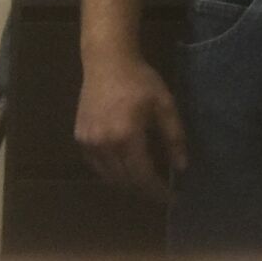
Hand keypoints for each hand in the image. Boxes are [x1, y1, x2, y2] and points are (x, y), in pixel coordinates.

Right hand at [74, 57, 187, 204]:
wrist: (107, 62)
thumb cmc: (140, 80)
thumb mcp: (164, 104)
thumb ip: (174, 137)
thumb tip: (181, 168)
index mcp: (126, 136)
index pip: (142, 176)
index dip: (157, 191)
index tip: (172, 199)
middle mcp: (104, 144)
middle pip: (125, 180)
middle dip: (144, 190)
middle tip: (161, 192)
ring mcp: (89, 142)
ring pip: (109, 176)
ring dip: (128, 184)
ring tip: (145, 182)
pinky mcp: (80, 138)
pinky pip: (97, 166)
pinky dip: (112, 172)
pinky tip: (124, 167)